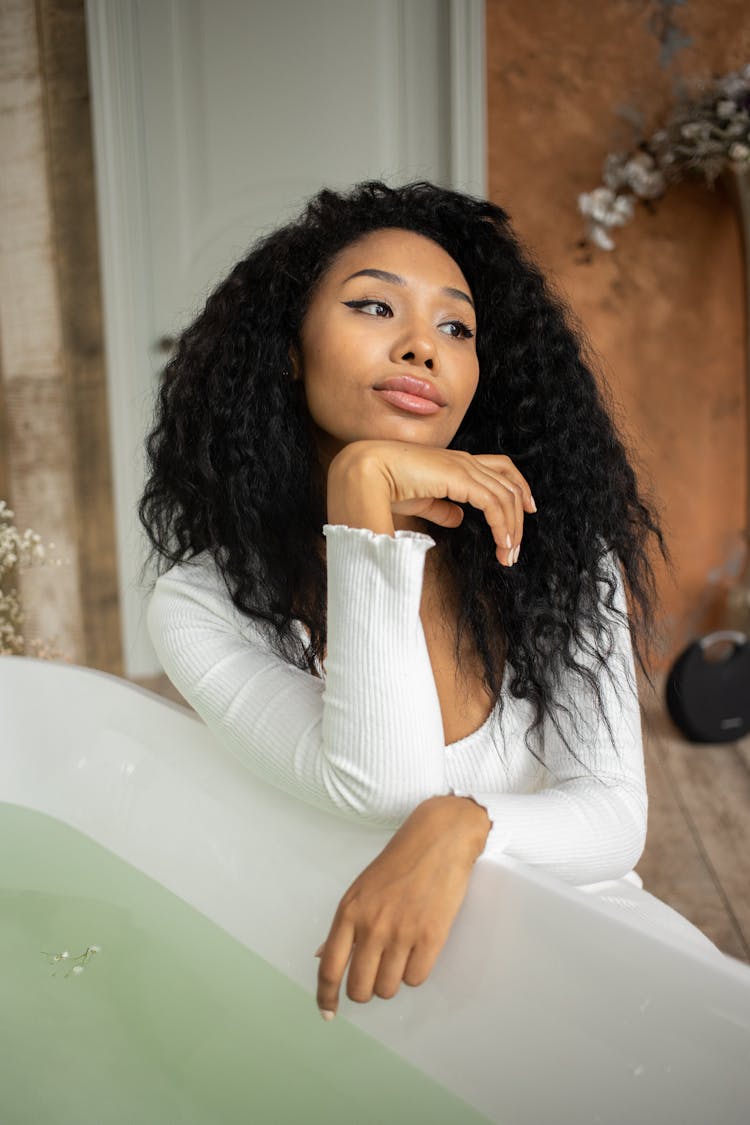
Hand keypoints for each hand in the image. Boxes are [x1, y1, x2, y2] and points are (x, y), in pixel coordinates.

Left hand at [314, 795, 490, 1018]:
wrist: (438, 840)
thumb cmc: (399, 862)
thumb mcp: (361, 889)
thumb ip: (344, 926)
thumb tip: (322, 956)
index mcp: (349, 912)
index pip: (329, 968)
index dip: (326, 996)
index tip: (328, 1012)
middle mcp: (371, 925)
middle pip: (360, 987)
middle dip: (366, 989)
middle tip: (376, 974)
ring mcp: (401, 932)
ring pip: (388, 989)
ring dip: (392, 980)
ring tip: (400, 955)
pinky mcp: (431, 937)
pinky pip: (415, 979)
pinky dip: (415, 971)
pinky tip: (418, 950)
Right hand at [329, 439, 535, 566]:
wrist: (363, 472)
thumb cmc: (382, 484)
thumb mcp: (419, 500)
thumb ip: (440, 507)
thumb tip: (458, 517)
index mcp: (455, 463)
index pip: (499, 470)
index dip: (517, 490)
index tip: (526, 514)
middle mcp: (464, 461)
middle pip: (509, 484)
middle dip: (518, 517)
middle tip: (515, 549)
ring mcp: (463, 466)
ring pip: (506, 495)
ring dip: (511, 528)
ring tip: (508, 555)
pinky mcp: (459, 478)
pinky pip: (494, 503)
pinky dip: (503, 525)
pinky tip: (501, 545)